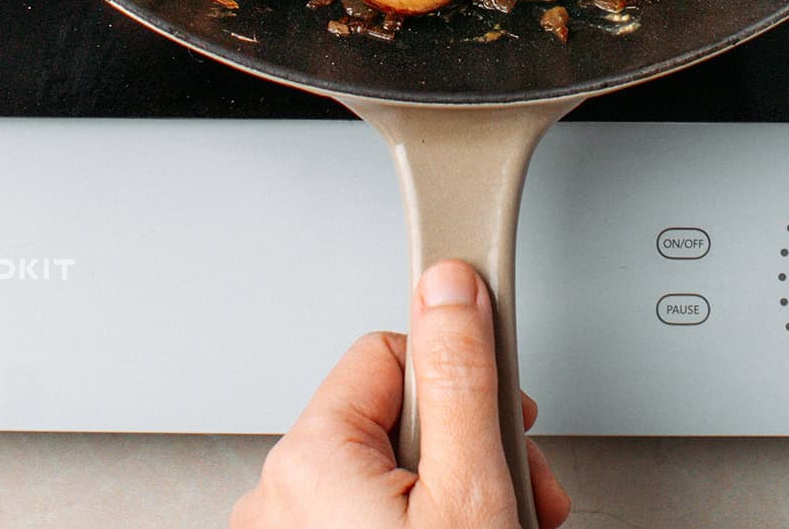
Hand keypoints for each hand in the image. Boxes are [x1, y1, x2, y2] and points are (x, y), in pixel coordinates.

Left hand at [232, 260, 569, 528]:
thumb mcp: (469, 489)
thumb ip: (460, 378)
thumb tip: (448, 284)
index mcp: (310, 457)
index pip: (395, 355)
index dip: (465, 385)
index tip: (507, 422)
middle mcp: (277, 497)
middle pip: (393, 418)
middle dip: (465, 448)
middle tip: (511, 497)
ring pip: (383, 474)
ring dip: (448, 492)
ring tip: (492, 526)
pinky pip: (362, 518)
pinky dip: (414, 523)